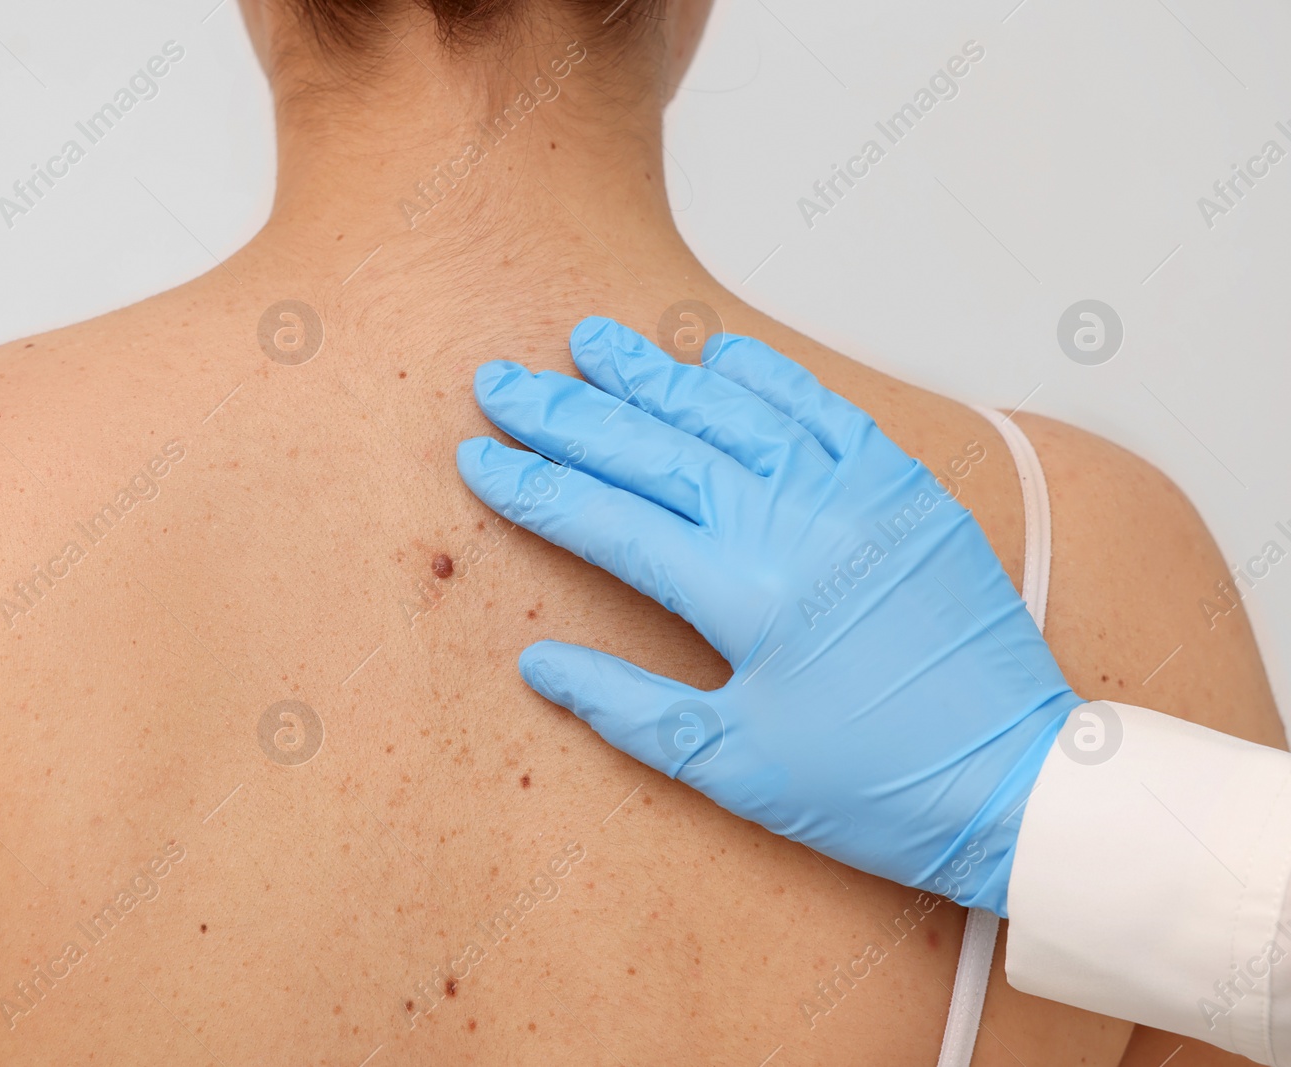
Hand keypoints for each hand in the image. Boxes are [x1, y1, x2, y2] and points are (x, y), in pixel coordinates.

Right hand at [455, 316, 1080, 914]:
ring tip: (588, 341)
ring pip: (730, 412)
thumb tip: (539, 663)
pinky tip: (718, 350)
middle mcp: (792, 525)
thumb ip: (627, 707)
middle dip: (567, 414)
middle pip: (653, 450)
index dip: (535, 486)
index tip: (478, 455)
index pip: (608, 521)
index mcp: (742, 595)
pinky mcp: (903, 490)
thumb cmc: (874, 784)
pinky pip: (824, 411)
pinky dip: (768, 376)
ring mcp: (853, 496)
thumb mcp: (735, 765)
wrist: (1016, 778)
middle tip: (502, 381)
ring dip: (653, 374)